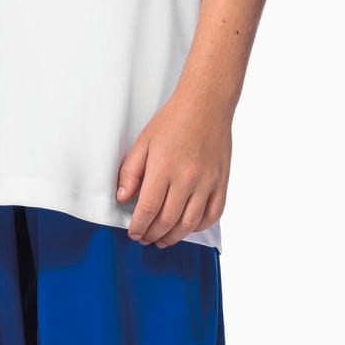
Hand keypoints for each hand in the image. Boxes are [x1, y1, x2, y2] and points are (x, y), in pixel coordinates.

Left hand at [117, 84, 232, 247]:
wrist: (206, 105)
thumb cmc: (174, 120)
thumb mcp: (143, 142)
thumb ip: (131, 172)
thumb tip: (122, 197)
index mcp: (164, 167)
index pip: (148, 209)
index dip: (138, 226)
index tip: (133, 232)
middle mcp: (187, 178)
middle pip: (168, 220)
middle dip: (153, 235)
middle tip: (145, 238)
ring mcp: (207, 181)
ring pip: (190, 223)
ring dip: (174, 237)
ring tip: (163, 239)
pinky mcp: (221, 182)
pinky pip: (213, 214)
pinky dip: (200, 226)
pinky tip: (188, 227)